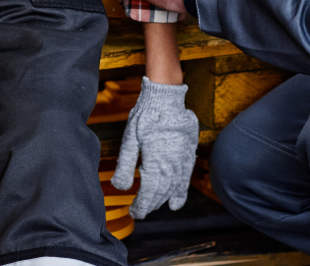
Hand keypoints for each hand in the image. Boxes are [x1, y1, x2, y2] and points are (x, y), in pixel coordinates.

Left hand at [112, 76, 198, 216]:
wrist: (166, 97)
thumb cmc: (145, 116)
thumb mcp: (130, 138)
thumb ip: (125, 164)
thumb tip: (120, 187)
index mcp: (155, 159)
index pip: (149, 191)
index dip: (142, 205)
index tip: (134, 212)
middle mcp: (171, 162)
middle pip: (162, 191)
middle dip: (151, 203)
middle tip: (140, 210)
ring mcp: (183, 158)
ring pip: (175, 186)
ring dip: (164, 199)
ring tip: (155, 206)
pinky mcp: (189, 153)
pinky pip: (186, 177)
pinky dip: (181, 191)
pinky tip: (176, 201)